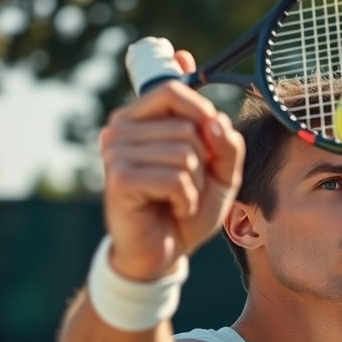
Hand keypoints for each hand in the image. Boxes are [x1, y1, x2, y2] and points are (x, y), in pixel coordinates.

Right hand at [99, 50, 244, 280]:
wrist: (164, 253)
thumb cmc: (188, 207)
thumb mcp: (221, 172)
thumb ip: (226, 141)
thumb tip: (214, 118)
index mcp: (140, 117)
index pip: (172, 89)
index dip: (201, 112)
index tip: (209, 143)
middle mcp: (120, 128)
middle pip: (187, 125)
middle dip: (203, 162)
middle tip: (187, 185)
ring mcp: (115, 152)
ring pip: (184, 152)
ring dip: (195, 184)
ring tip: (179, 198)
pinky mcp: (119, 178)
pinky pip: (175, 178)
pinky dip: (186, 199)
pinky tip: (174, 208)